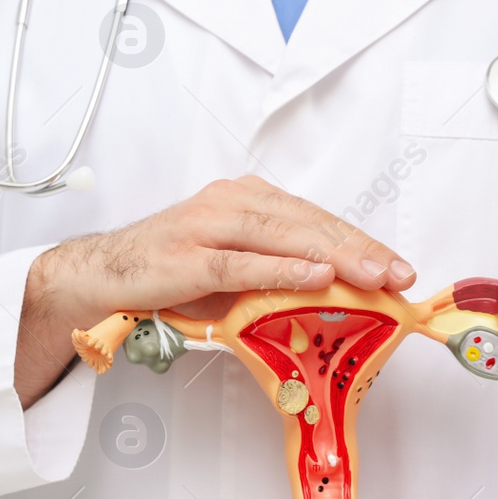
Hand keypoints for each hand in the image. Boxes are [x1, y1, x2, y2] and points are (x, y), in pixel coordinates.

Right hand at [15, 175, 416, 406]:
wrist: (99, 275)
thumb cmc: (166, 273)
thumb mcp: (230, 271)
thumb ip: (274, 275)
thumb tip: (332, 298)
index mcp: (245, 200)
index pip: (313, 218)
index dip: (358, 241)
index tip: (397, 266)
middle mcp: (229, 202)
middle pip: (306, 222)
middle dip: (359, 248)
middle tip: (398, 274)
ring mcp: (206, 225)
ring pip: (282, 235)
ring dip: (332, 255)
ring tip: (371, 276)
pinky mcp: (187, 256)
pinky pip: (242, 262)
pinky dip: (282, 268)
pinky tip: (315, 276)